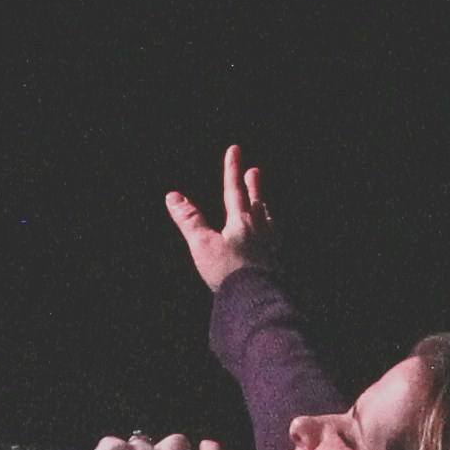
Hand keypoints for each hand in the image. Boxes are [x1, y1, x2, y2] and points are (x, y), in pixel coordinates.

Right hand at [160, 144, 271, 291]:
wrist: (255, 299)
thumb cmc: (228, 272)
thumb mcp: (202, 245)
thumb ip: (189, 220)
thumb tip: (173, 196)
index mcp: (241, 222)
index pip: (234, 189)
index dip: (232, 169)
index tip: (235, 149)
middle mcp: (260, 230)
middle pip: (256, 202)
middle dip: (253, 186)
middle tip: (256, 171)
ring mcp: (271, 247)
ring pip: (269, 221)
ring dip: (265, 209)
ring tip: (265, 205)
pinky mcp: (277, 264)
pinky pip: (275, 243)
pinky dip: (273, 235)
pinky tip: (273, 241)